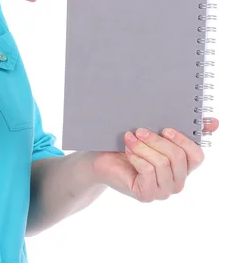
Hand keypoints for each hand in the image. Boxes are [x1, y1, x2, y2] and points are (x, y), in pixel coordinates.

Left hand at [91, 118, 219, 201]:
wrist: (102, 158)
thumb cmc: (130, 144)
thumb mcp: (154, 132)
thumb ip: (182, 127)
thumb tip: (213, 122)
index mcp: (183, 166)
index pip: (197, 156)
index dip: (184, 141)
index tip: (166, 128)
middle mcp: (176, 181)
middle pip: (177, 157)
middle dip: (156, 140)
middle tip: (140, 130)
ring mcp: (163, 191)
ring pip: (162, 164)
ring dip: (143, 147)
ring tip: (129, 138)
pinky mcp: (147, 195)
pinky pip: (148, 172)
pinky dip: (136, 157)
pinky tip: (127, 151)